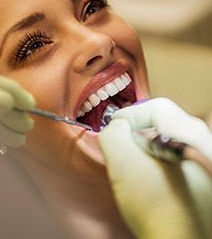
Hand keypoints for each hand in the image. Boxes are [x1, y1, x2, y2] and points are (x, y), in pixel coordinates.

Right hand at [99, 98, 211, 238]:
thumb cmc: (156, 209)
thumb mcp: (124, 165)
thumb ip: (114, 134)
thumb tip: (116, 126)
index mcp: (191, 137)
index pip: (156, 108)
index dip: (130, 115)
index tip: (114, 127)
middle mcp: (203, 143)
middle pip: (162, 121)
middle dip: (137, 131)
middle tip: (122, 144)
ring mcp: (203, 157)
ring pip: (166, 136)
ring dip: (145, 144)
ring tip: (133, 161)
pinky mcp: (200, 170)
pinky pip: (173, 150)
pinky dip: (155, 155)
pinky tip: (148, 171)